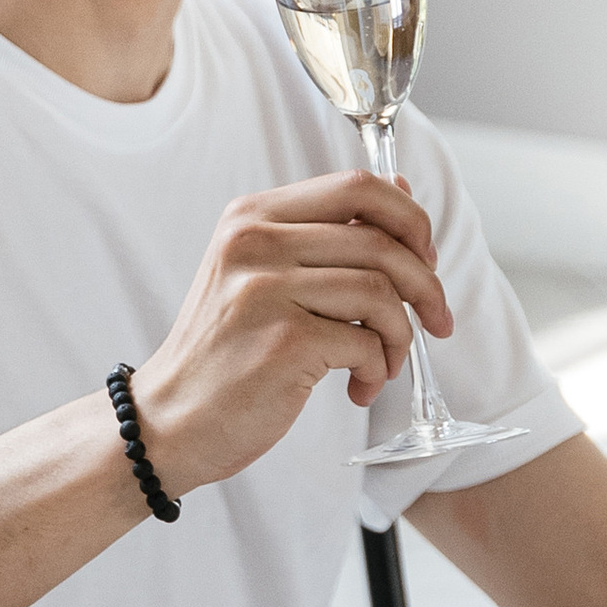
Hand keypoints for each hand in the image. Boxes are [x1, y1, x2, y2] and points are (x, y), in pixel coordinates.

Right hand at [128, 170, 450, 496]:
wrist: (170, 421)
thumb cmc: (225, 352)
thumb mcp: (263, 274)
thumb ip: (328, 233)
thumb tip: (404, 189)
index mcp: (252, 216)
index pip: (357, 186)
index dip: (409, 219)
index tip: (425, 257)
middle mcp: (254, 243)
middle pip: (380, 241)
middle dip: (425, 285)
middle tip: (436, 320)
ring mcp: (266, 291)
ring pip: (380, 294)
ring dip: (399, 336)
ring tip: (382, 364)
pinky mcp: (284, 342)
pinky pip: (365, 343)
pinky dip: (377, 369)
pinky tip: (357, 387)